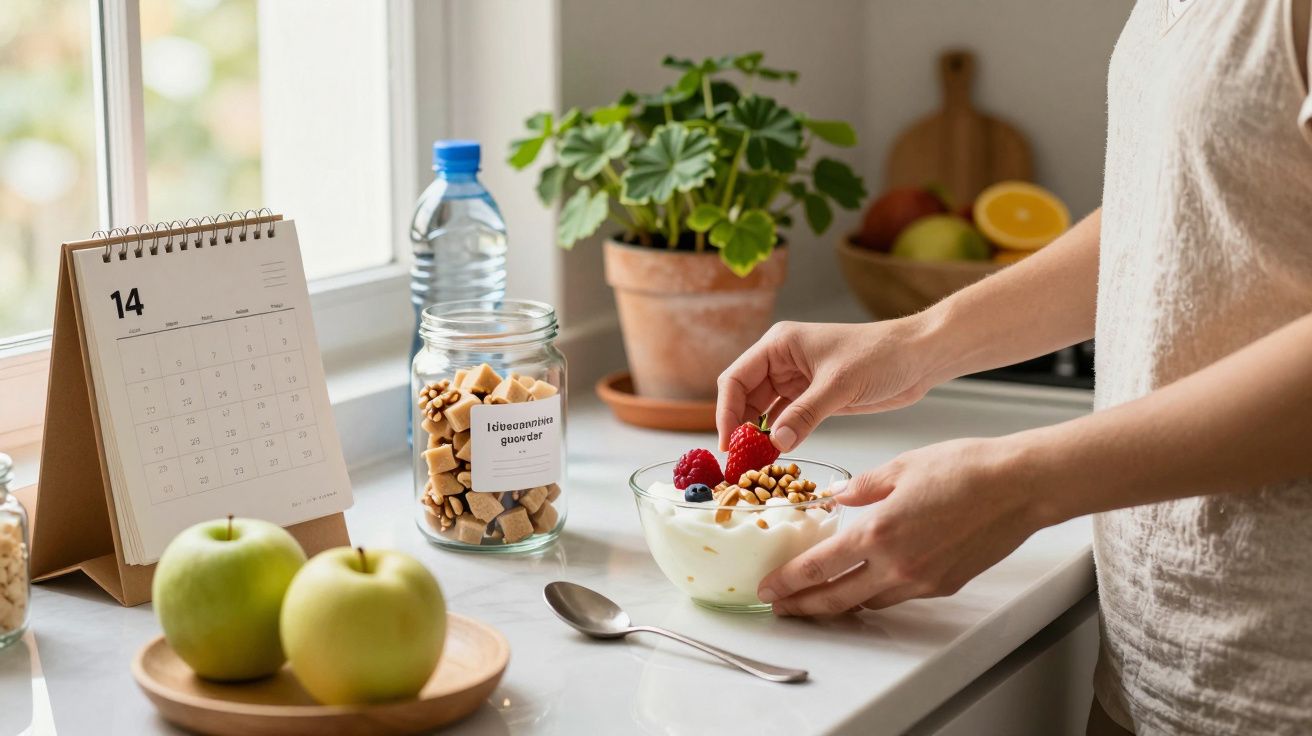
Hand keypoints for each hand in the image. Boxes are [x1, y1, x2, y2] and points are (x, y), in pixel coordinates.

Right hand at [716, 318, 943, 452]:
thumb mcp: (840, 385)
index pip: (736, 378)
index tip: (728, 443)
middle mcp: (782, 361)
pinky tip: (775, 456)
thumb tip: (775, 442)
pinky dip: (779, 438)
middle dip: (739, 429)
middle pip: (744, 397)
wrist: (919, 357)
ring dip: (758, 437)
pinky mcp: (813, 397)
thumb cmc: (881, 355)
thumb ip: (805, 414)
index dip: (726, 412)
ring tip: (754, 466)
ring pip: (763, 412)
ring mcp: (797, 380)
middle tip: (738, 463)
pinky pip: (785, 420)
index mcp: (779, 344)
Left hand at [757, 437, 1045, 615]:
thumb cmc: (965, 469)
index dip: (788, 582)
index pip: (819, 568)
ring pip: (869, 602)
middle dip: (804, 607)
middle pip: (837, 599)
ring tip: (819, 598)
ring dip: (840, 603)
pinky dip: (877, 592)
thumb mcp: (901, 467)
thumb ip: (862, 487)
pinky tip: (868, 582)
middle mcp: (897, 565)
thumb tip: (837, 497)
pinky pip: (900, 595)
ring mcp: (923, 580)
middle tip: (781, 608)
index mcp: (879, 533)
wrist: (1018, 486)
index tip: (769, 589)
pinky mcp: (945, 585)